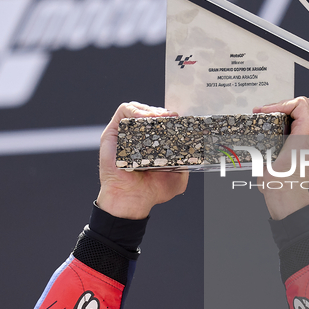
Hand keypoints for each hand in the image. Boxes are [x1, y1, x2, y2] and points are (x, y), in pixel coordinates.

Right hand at [97, 102, 188, 218]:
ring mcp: (124, 133)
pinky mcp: (113, 132)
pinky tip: (145, 118)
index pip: (161, 122)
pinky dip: (135, 110)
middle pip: (150, 113)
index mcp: (152, 144)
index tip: (179, 119)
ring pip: (137, 109)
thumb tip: (196, 153)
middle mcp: (138, 137)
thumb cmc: (152, 191)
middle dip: (162, 112)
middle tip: (171, 118)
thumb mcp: (178, 177)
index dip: (170, 118)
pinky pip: (123, 112)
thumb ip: (187, 165)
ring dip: (150, 110)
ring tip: (159, 118)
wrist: (133, 199)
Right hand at [252, 97, 308, 219]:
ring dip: (298, 111)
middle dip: (287, 105)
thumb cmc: (277, 179)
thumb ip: (269, 129)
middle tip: (269, 112)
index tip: (264, 111)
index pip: (299, 104)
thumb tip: (263, 117)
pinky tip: (292, 127)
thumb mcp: (266, 150)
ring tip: (281, 116)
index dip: (279, 104)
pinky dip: (306, 121)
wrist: (287, 195)